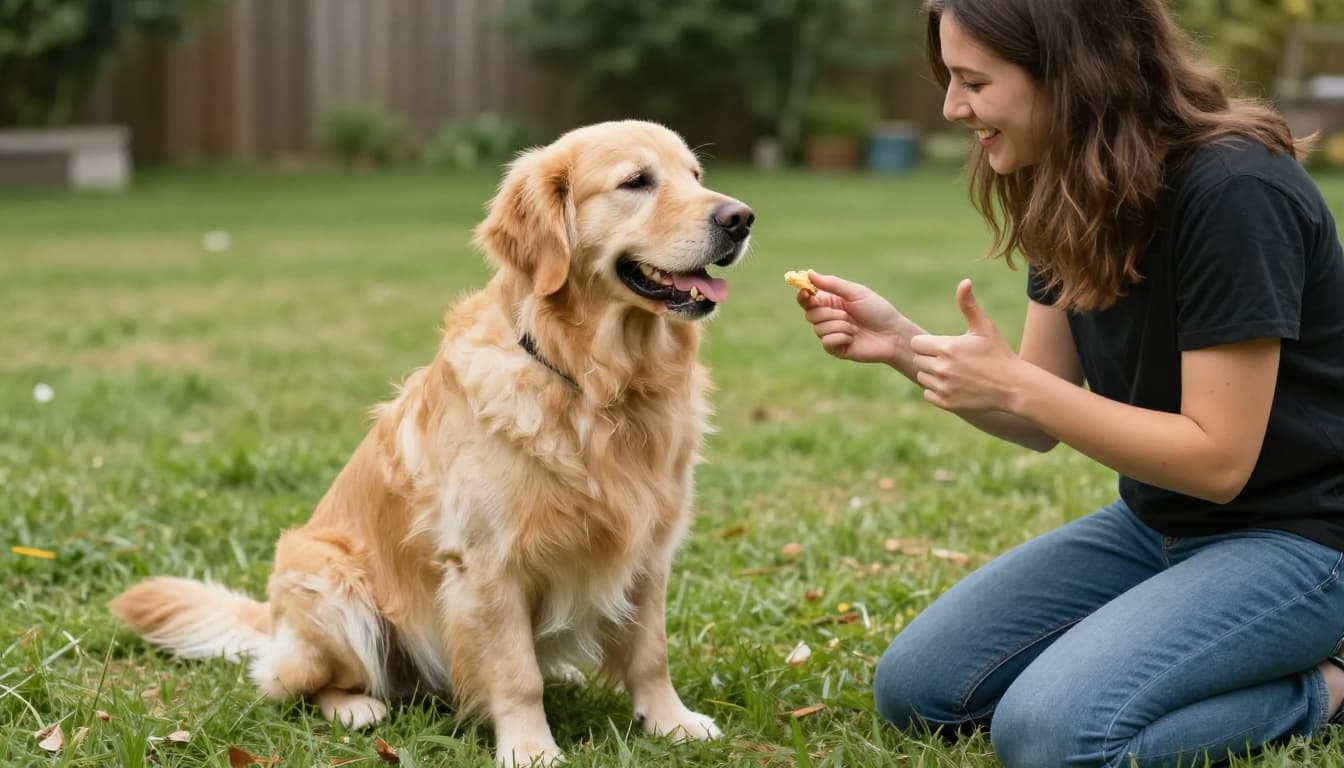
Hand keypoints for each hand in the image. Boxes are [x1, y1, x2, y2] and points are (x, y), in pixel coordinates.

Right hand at [796, 271, 905, 365]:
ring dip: (839, 326)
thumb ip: (832, 284)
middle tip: (847, 314)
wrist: (892, 334)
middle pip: (810, 314)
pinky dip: (841, 337)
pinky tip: (853, 338)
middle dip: (828, 314)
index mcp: (831, 301)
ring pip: (818, 328)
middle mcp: (828, 317)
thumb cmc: (877, 310)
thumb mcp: (855, 292)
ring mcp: (831, 333)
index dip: (803, 295)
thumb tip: (808, 273)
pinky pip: (826, 342)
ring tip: (855, 327)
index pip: (808, 299)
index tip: (805, 292)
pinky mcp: (835, 348)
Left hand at [909, 279, 1020, 412]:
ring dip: (932, 374)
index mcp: (947, 347)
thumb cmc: (998, 353)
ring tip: (953, 372)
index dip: (927, 343)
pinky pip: (928, 394)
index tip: (941, 345)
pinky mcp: (946, 403)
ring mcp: (943, 387)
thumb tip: (964, 281)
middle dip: (929, 357)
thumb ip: (968, 305)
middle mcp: (942, 368)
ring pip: (922, 377)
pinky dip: (936, 390)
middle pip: (918, 359)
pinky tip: (954, 385)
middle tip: (950, 359)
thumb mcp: (984, 327)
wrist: (1013, 387)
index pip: (916, 343)